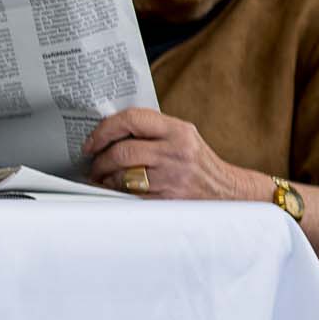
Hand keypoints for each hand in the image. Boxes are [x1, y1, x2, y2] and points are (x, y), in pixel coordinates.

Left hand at [82, 108, 261, 200]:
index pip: (132, 119)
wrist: (227, 193)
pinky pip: (131, 196)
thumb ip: (151, 131)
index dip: (104, 130)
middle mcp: (177, 152)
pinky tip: (115, 192)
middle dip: (99, 161)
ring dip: (105, 180)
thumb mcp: (182, 137)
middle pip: (122, 152)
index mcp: (178, 130)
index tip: (91, 142)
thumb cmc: (196, 164)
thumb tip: (106, 133)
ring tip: (102, 179)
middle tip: (93, 166)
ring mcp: (173, 178)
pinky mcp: (169, 200)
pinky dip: (117, 194)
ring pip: (123, 176)